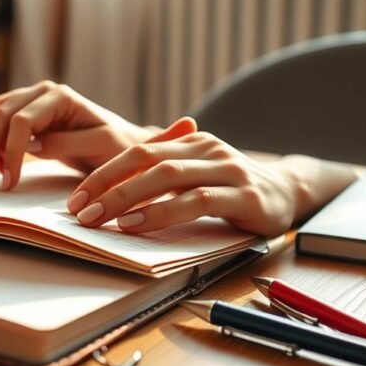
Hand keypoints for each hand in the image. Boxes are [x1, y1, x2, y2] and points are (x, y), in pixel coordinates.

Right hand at [0, 81, 195, 189]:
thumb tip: (31, 146)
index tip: (9, 182)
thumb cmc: (118, 146)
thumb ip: (65, 143)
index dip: (11, 151)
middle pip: (2, 114)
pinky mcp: (30, 113)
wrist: (124, 144)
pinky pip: (1, 121)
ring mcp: (35, 99)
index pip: (22, 121)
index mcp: (61, 97)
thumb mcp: (99, 146)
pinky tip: (1, 166)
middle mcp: (44, 91)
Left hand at [66, 132, 356, 236]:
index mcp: (190, 142)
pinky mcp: (246, 197)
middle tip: (80, 211)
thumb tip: (106, 192)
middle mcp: (208, 149)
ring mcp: (229, 170)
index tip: (75, 197)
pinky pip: (197, 201)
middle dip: (107, 186)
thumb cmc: (231, 190)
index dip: (102, 174)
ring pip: (169, 178)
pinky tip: (138, 223)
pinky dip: (163, 211)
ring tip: (101, 218)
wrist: (290, 193)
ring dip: (129, 198)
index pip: (137, 152)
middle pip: (147, 161)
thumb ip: (161, 177)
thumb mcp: (195, 175)